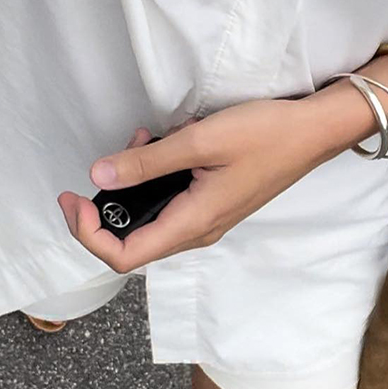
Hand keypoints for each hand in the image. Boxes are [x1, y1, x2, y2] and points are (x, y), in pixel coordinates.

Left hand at [57, 99, 328, 272]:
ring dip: (133, 185)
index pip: (123, 256)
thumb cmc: (265, 135)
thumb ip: (146, 162)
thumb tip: (99, 177)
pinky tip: (162, 142)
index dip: (88, 234)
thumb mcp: (200, 141)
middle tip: (107, 162)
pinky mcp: (213, 202)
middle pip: (132, 241)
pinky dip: (155, 177)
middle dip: (108, 204)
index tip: (74, 198)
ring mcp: (207, 218)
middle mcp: (198, 230)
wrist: (313, 133)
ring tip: (141, 141)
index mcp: (193, 223)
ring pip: (150, 217)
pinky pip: (170, 202)